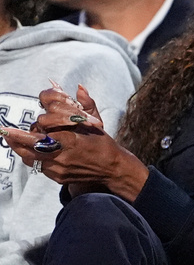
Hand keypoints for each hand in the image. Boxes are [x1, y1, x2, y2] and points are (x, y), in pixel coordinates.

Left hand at [0, 84, 147, 200]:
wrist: (112, 169)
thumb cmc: (103, 143)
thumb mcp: (95, 123)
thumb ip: (86, 104)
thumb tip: (79, 87)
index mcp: (69, 140)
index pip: (37, 137)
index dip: (19, 134)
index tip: (6, 129)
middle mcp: (61, 156)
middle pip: (28, 150)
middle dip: (15, 140)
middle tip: (5, 132)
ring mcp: (59, 169)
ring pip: (31, 159)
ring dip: (20, 149)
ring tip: (12, 139)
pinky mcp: (58, 177)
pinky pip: (39, 166)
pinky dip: (33, 157)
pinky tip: (30, 149)